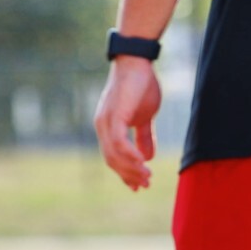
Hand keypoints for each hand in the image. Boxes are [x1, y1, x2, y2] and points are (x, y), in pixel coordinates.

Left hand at [95, 57, 162, 190]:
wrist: (137, 63)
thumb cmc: (141, 86)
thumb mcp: (145, 116)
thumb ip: (144, 137)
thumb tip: (147, 157)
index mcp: (108, 128)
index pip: (113, 157)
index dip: (125, 172)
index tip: (138, 186)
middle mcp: (102, 127)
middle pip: (112, 160)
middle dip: (129, 175)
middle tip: (145, 185)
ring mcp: (105, 122)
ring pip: (114, 154)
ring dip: (131, 168)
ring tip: (147, 177)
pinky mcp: (113, 116)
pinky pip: (118, 142)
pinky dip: (129, 155)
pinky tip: (142, 162)